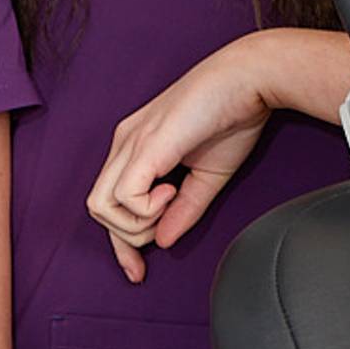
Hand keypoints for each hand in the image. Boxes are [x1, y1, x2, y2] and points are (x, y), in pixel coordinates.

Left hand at [89, 37, 281, 279]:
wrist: (252, 78)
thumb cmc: (234, 115)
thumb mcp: (207, 175)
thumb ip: (184, 208)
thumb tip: (163, 240)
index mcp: (136, 146)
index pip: (108, 204)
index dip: (119, 244)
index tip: (138, 271)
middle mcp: (125, 143)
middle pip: (97, 208)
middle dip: (127, 238)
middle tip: (168, 224)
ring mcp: (132, 142)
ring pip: (101, 206)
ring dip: (137, 223)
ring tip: (173, 201)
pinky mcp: (146, 145)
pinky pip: (124, 196)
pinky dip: (146, 208)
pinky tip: (172, 190)